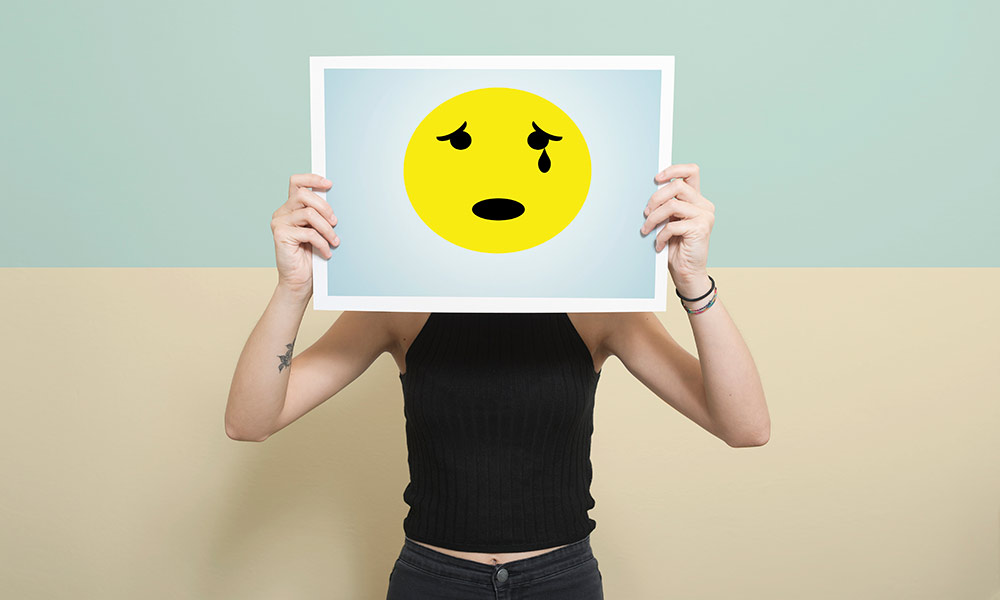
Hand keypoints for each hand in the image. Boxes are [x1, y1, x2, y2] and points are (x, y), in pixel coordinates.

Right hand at [270, 173, 339, 295]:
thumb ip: (321, 216)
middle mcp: (282, 212)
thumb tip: (337, 203)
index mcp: (292, 208)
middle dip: (324, 206)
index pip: (297, 182)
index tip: (329, 184)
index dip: (312, 178)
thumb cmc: (311, 257)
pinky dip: (322, 242)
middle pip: (303, 194)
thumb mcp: (319, 231)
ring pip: (308, 213)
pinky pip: (308, 232)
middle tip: (335, 222)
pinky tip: (327, 252)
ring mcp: (279, 223)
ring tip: (334, 241)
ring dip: (327, 228)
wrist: (300, 281)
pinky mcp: (280, 235)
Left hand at [639, 163, 714, 294]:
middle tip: (645, 213)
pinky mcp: (700, 228)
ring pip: (672, 205)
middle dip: (656, 198)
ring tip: (647, 230)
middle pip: (678, 185)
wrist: (686, 272)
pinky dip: (660, 235)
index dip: (673, 169)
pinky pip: (672, 225)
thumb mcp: (668, 221)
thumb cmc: (675, 247)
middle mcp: (703, 204)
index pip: (691, 171)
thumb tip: (649, 193)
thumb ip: (665, 206)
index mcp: (696, 199)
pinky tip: (658, 244)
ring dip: (654, 218)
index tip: (656, 179)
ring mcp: (704, 216)